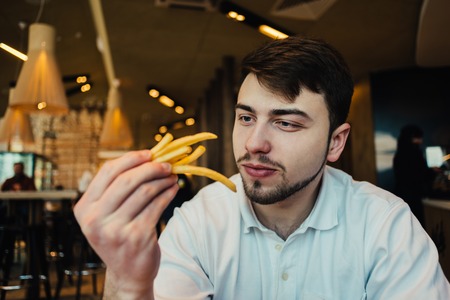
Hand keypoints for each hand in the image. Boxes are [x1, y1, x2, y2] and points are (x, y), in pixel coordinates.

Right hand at [73, 150, 178, 298]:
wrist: (128, 273)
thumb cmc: (119, 236)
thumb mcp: (106, 215)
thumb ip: (115, 189)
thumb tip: (145, 157)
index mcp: (84, 209)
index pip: (107, 172)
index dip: (131, 158)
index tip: (149, 153)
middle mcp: (95, 220)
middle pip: (127, 180)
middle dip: (150, 168)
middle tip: (166, 164)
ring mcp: (115, 229)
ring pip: (145, 191)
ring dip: (162, 180)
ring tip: (172, 177)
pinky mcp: (136, 236)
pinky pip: (157, 206)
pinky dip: (168, 194)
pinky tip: (173, 189)